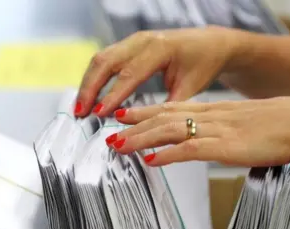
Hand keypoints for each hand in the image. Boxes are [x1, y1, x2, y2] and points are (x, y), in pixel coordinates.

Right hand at [75, 27, 240, 116]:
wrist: (209, 44)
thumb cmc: (203, 63)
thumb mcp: (191, 87)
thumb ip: (167, 107)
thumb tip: (146, 128)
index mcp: (160, 48)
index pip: (130, 74)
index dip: (112, 95)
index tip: (99, 112)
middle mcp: (143, 40)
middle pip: (106, 61)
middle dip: (90, 88)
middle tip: (80, 112)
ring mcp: (134, 40)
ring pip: (101, 59)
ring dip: (88, 83)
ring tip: (80, 107)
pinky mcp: (129, 45)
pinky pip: (106, 59)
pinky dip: (95, 77)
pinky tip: (90, 95)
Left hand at [105, 96, 289, 166]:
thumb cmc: (276, 125)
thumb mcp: (240, 121)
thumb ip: (218, 128)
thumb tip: (200, 139)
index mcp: (212, 110)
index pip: (171, 108)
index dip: (145, 111)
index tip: (125, 114)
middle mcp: (209, 117)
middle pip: (164, 117)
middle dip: (135, 124)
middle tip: (111, 130)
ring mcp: (216, 130)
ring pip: (170, 131)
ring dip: (142, 138)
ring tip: (120, 144)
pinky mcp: (225, 146)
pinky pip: (190, 150)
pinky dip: (168, 155)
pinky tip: (152, 160)